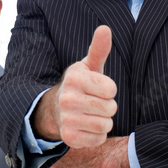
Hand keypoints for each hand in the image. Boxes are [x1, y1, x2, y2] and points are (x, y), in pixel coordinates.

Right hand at [43, 25, 116, 147]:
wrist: (56, 109)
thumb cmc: (81, 85)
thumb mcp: (89, 66)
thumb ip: (99, 48)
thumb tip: (105, 28)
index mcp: (74, 78)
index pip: (111, 89)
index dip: (109, 89)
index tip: (98, 88)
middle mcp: (67, 98)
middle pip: (111, 108)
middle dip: (107, 106)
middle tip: (94, 102)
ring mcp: (67, 119)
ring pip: (106, 125)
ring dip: (103, 121)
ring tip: (91, 114)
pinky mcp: (69, 138)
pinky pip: (98, 138)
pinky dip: (97, 135)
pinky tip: (86, 126)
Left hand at [44, 137, 130, 167]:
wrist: (102, 158)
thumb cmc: (96, 150)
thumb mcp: (80, 143)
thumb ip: (70, 146)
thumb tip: (69, 151)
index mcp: (59, 144)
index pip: (51, 152)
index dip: (58, 158)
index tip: (65, 161)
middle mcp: (53, 154)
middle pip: (48, 163)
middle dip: (57, 167)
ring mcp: (54, 166)